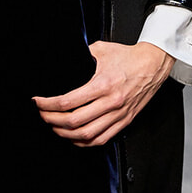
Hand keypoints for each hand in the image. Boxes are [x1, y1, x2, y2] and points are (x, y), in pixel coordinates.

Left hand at [34, 40, 171, 147]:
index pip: (68, 102)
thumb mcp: (101, 50)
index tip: (38, 101)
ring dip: (65, 134)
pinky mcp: (124, 121)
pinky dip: (84, 142)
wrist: (153, 64)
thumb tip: (63, 59)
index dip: (48, 104)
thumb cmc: (128, 57)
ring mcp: (118, 114)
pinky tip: (73, 137)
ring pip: (86, 134)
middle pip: (73, 121)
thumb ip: (81, 56)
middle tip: (42, 114)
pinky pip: (102, 139)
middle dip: (51, 120)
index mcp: (102, 85)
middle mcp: (110, 102)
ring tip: (54, 126)